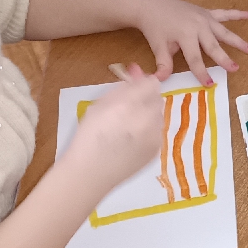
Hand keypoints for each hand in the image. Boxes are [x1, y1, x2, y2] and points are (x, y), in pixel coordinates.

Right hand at [65, 65, 163, 188]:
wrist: (90, 173)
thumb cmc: (88, 137)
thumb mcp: (98, 105)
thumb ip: (121, 89)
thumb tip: (137, 74)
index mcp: (129, 104)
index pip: (151, 84)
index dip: (142, 83)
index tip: (133, 86)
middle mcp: (147, 119)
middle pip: (157, 98)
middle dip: (145, 99)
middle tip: (127, 107)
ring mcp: (155, 136)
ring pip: (158, 115)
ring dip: (147, 115)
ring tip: (126, 126)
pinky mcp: (157, 150)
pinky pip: (156, 132)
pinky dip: (148, 131)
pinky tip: (131, 140)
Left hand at [129, 0, 247, 84]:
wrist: (150, 5)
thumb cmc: (154, 27)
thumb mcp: (158, 46)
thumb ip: (163, 63)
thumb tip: (161, 80)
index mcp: (185, 35)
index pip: (195, 58)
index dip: (202, 72)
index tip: (210, 84)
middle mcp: (198, 26)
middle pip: (213, 46)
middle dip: (224, 58)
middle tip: (235, 68)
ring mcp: (204, 18)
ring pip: (224, 31)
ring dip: (237, 40)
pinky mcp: (206, 12)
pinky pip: (225, 13)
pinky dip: (240, 14)